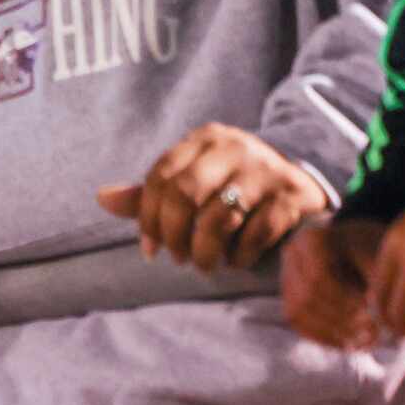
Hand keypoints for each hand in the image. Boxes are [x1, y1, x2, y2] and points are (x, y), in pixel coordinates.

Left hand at [98, 124, 329, 272]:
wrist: (302, 180)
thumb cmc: (233, 186)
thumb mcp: (193, 182)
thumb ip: (151, 194)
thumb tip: (102, 198)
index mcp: (204, 140)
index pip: (161, 178)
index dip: (148, 219)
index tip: (150, 249)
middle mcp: (235, 147)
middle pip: (185, 194)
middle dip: (175, 235)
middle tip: (178, 259)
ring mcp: (265, 169)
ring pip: (219, 217)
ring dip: (206, 251)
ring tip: (205, 264)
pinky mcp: (292, 194)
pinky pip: (257, 231)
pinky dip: (241, 254)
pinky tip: (236, 261)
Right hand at [280, 219, 383, 349]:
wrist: (359, 245)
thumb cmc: (372, 248)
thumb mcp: (378, 256)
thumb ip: (378, 283)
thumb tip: (382, 318)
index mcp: (311, 238)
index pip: (319, 277)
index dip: (345, 300)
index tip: (372, 315)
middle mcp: (291, 256)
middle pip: (306, 296)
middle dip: (339, 319)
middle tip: (371, 335)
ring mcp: (285, 278)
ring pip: (298, 312)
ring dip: (331, 332)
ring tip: (363, 344)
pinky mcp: (287, 298)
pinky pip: (298, 323)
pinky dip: (323, 337)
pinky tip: (348, 345)